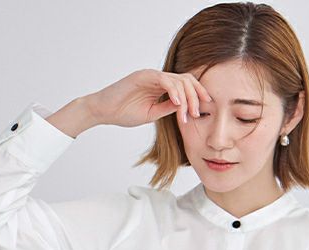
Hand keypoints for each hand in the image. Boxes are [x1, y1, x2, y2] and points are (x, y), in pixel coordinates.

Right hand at [86, 69, 212, 128]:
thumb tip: (185, 107)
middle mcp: (158, 78)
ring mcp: (151, 75)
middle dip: (196, 96)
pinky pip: (165, 81)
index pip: (185, 85)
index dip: (197, 95)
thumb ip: (168, 108)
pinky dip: (174, 92)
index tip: (204, 109)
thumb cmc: (124, 113)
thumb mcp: (152, 114)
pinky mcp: (143, 75)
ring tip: (187, 114)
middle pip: (186, 80)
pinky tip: (178, 104)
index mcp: (161, 86)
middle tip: (197, 114)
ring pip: (178, 80)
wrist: (104, 111)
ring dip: (186, 98)